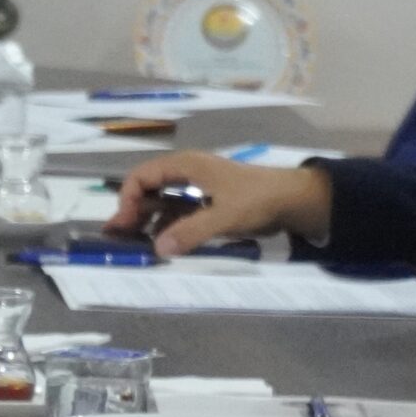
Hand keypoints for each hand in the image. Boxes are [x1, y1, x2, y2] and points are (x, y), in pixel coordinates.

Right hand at [107, 151, 333, 257]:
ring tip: (137, 244)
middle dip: (132, 211)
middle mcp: (187, 173)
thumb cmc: (258, 200)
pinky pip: (178, 213)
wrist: (296, 200)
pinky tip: (163, 243)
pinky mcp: (208, 203)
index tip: (125, 224)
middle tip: (119, 237)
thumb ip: (190, 232)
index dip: (128, 199)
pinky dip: (167, 226)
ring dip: (148, 221)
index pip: (142, 176)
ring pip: (162, 202)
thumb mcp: (224, 216)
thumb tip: (157, 249)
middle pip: (148, 189)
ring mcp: (198, 188)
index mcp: (186, 166)